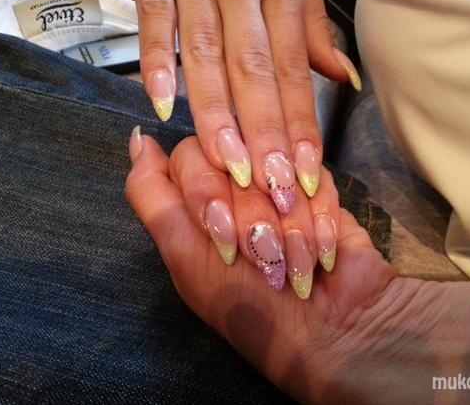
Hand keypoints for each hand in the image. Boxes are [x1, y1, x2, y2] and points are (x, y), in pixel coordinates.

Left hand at [129, 126, 347, 297]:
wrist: (331, 332)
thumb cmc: (250, 306)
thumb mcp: (186, 258)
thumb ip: (152, 196)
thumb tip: (138, 139)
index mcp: (196, 205)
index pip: (189, 156)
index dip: (205, 189)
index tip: (222, 237)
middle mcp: (234, 190)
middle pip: (234, 157)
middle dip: (250, 212)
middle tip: (263, 255)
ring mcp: (277, 186)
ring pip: (275, 162)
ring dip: (287, 223)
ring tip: (295, 264)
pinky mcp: (317, 189)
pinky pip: (312, 173)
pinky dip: (316, 219)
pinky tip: (320, 254)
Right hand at [131, 0, 360, 214]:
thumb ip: (313, 30)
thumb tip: (343, 78)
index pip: (294, 69)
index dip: (301, 125)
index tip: (306, 173)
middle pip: (256, 70)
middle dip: (265, 131)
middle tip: (271, 185)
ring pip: (209, 53)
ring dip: (217, 112)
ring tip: (228, 163)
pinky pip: (157, 19)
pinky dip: (157, 60)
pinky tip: (162, 103)